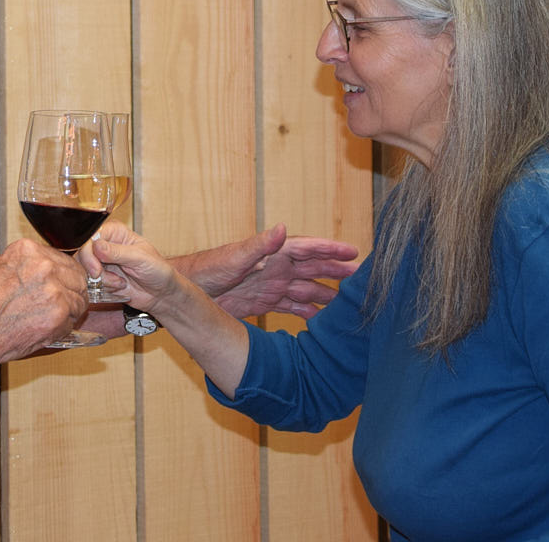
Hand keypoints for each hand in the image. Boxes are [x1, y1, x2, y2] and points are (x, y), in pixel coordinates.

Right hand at [0, 239, 88, 362]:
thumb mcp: (0, 272)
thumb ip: (28, 270)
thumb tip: (53, 277)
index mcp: (27, 250)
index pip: (62, 259)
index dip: (62, 276)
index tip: (58, 287)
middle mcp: (42, 264)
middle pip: (77, 276)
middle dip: (70, 292)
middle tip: (57, 308)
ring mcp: (52, 288)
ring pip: (79, 300)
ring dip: (67, 312)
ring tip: (44, 322)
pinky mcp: (57, 313)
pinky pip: (72, 321)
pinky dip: (61, 329)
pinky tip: (41, 331)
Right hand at [78, 223, 179, 311]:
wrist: (162, 294)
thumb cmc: (158, 271)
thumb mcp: (140, 259)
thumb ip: (118, 252)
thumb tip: (97, 246)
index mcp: (116, 233)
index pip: (91, 236)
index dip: (89, 252)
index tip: (96, 269)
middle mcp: (107, 245)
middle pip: (84, 253)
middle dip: (93, 269)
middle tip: (101, 277)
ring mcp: (103, 262)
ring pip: (86, 270)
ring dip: (102, 280)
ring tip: (120, 282)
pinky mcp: (103, 278)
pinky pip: (92, 283)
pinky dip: (104, 288)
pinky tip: (120, 287)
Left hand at [173, 223, 358, 319]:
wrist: (187, 291)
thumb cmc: (207, 269)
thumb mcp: (235, 257)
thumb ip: (260, 245)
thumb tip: (283, 228)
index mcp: (271, 253)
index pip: (307, 248)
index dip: (330, 249)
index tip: (353, 252)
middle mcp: (275, 268)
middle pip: (312, 268)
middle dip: (336, 271)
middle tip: (362, 278)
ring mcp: (270, 285)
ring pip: (306, 288)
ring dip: (326, 293)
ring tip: (349, 302)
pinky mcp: (263, 302)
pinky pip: (291, 306)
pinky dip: (307, 312)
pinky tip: (322, 320)